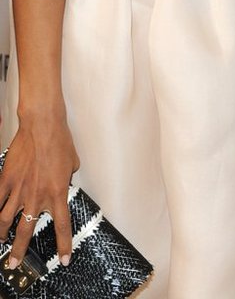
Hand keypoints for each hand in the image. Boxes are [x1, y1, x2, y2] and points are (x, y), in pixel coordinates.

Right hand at [0, 121, 78, 267]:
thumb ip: (66, 179)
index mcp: (57, 193)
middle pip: (26, 231)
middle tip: (15, 263)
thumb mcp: (72, 164)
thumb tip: (63, 182)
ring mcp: (19, 189)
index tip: (64, 259)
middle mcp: (37, 196)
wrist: (43, 126)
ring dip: (1, 234)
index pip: (62, 226)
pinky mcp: (6, 179)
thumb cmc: (60, 141)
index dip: (64, 245)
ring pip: (5, 221)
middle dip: (20, 251)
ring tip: (0, 242)